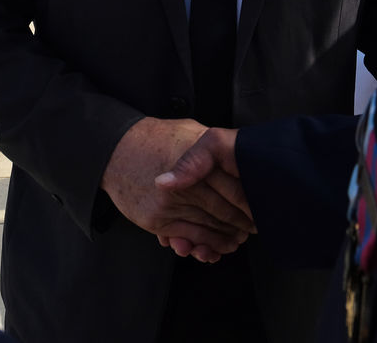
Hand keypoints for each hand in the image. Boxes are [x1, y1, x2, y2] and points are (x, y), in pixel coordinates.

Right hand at [101, 118, 253, 258]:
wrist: (114, 150)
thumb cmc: (154, 138)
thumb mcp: (188, 130)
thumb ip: (212, 146)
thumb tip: (238, 154)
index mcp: (197, 157)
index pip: (234, 185)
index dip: (251, 200)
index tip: (263, 206)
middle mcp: (185, 182)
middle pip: (225, 209)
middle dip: (244, 221)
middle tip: (257, 226)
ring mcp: (169, 203)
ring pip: (209, 226)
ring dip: (228, 236)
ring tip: (240, 238)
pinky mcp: (156, 219)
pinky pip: (189, 236)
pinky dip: (207, 244)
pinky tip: (218, 247)